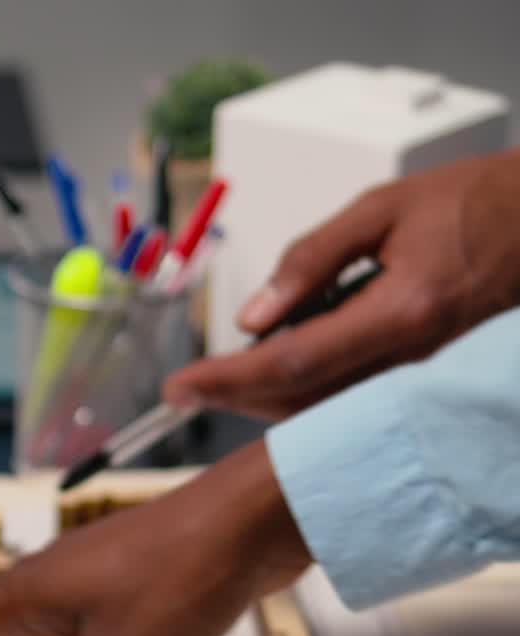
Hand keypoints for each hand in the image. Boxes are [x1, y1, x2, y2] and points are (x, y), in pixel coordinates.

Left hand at [165, 148, 519, 419]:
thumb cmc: (475, 207)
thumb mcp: (382, 210)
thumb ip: (311, 260)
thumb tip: (253, 312)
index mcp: (398, 316)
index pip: (291, 363)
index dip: (228, 379)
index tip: (181, 386)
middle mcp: (407, 362)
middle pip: (300, 400)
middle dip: (234, 396)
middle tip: (188, 387)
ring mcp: (413, 379)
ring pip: (320, 408)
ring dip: (264, 397)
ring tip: (220, 378)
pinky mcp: (414, 380)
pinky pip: (345, 398)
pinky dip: (300, 390)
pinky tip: (275, 370)